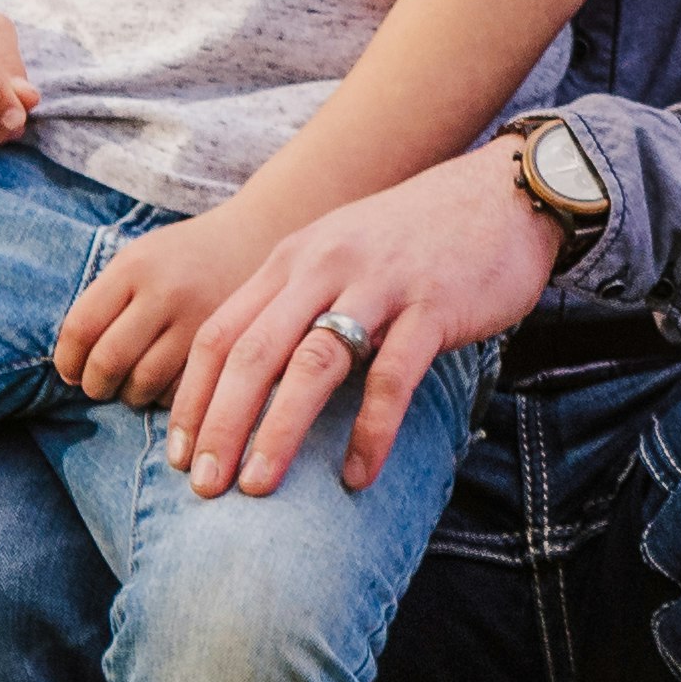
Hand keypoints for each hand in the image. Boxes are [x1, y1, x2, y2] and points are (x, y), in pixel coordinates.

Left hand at [55, 208, 262, 403]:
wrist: (257, 237)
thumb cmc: (184, 255)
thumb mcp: (139, 258)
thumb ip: (103, 302)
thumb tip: (72, 368)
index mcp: (135, 267)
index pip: (81, 327)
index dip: (67, 360)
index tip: (70, 371)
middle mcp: (166, 292)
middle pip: (109, 361)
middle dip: (95, 385)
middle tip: (98, 386)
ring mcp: (199, 320)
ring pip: (145, 382)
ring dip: (129, 395)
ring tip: (131, 387)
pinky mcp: (228, 344)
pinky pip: (183, 389)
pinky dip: (166, 396)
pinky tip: (166, 383)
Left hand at [166, 143, 569, 500]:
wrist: (503, 194)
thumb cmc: (417, 236)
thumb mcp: (339, 250)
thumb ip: (296, 300)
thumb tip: (249, 377)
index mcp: (293, 260)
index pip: (219, 334)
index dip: (192, 398)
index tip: (177, 455)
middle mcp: (325, 267)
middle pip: (251, 354)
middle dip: (219, 425)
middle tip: (201, 486)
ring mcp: (380, 284)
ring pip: (311, 365)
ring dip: (277, 432)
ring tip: (257, 487)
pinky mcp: (434, 306)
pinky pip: (391, 378)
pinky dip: (370, 431)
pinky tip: (357, 474)